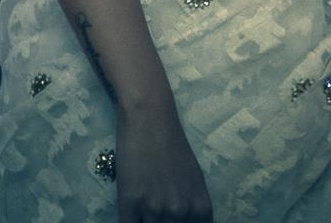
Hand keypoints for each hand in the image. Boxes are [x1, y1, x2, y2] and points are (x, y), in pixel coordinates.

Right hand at [111, 97, 212, 222]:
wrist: (149, 118)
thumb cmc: (173, 146)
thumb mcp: (194, 181)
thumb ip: (192, 208)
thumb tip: (184, 222)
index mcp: (199, 208)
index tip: (169, 221)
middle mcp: (180, 212)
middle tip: (154, 210)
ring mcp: (155, 209)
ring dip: (144, 222)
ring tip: (142, 211)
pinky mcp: (130, 202)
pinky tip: (130, 213)